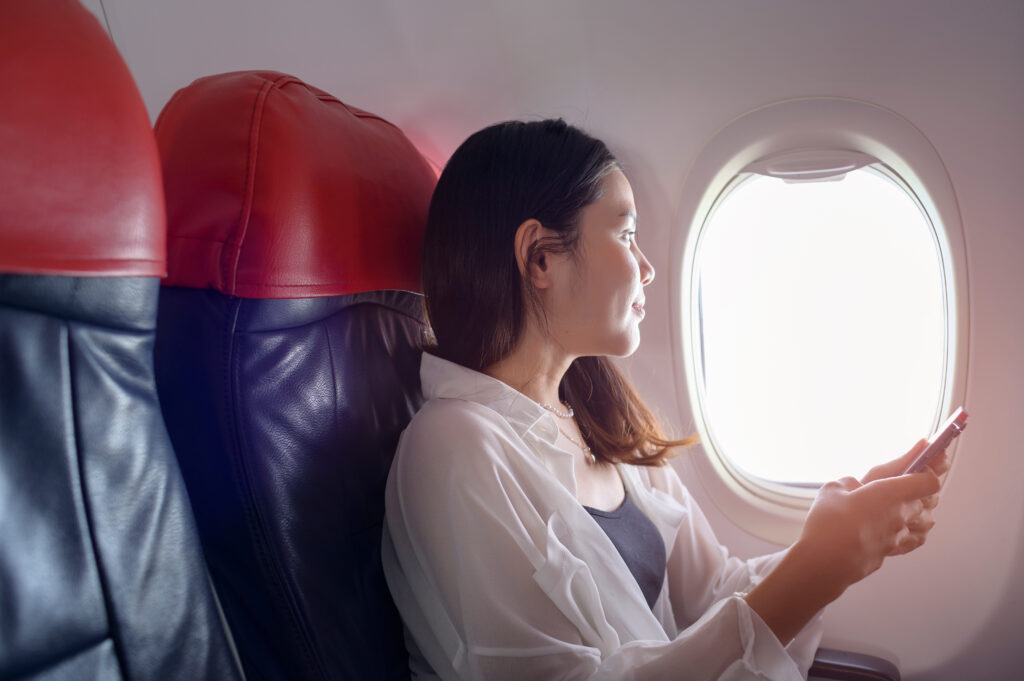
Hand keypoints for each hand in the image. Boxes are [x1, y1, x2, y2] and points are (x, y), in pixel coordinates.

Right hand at [795, 440, 942, 591]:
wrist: (825, 562)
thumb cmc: (829, 525)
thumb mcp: (833, 489)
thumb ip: (850, 483)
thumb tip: (854, 486)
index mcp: (890, 493)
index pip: (929, 480)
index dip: (929, 469)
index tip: (922, 462)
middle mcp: (901, 515)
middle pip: (929, 499)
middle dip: (924, 488)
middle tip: (915, 480)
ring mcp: (899, 536)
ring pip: (926, 521)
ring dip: (923, 510)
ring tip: (914, 504)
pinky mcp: (891, 552)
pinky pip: (914, 539)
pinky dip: (916, 531)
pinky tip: (909, 529)